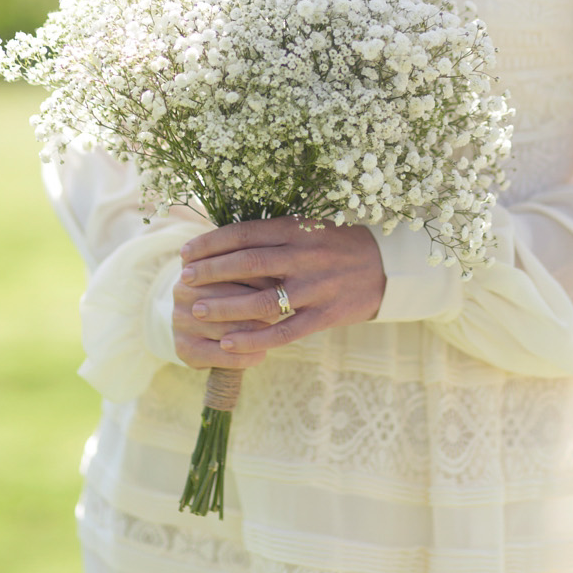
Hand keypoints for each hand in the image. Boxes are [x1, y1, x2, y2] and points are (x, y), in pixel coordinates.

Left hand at [177, 217, 386, 367]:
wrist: (388, 267)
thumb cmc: (339, 245)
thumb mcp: (309, 228)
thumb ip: (274, 234)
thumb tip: (225, 239)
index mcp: (298, 229)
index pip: (245, 233)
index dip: (212, 242)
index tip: (186, 251)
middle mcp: (305, 256)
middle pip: (248, 263)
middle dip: (210, 272)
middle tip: (183, 280)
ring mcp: (316, 288)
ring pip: (262, 300)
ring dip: (224, 307)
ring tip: (197, 310)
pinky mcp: (325, 316)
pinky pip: (285, 331)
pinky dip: (254, 339)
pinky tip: (229, 344)